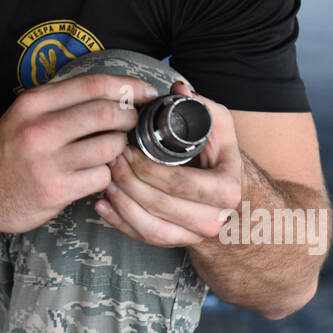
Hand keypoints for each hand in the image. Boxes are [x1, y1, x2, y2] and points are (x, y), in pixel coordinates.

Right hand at [0, 73, 160, 234]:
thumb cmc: (8, 151)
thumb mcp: (24, 114)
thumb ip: (62, 101)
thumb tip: (117, 92)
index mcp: (34, 103)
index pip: (93, 84)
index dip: (128, 86)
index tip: (147, 92)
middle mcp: (39, 129)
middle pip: (106, 113)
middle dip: (129, 118)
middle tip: (132, 124)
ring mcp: (47, 162)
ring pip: (109, 147)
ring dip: (119, 149)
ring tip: (110, 151)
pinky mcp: (55, 191)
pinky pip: (100, 177)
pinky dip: (105, 175)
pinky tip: (95, 174)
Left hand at [95, 82, 243, 246]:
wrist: (229, 198)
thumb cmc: (220, 159)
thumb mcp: (219, 129)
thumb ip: (201, 106)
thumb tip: (179, 90)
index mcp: (226, 190)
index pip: (179, 182)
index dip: (147, 168)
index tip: (126, 149)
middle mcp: (213, 218)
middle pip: (159, 204)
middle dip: (129, 181)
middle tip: (111, 160)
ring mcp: (194, 235)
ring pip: (150, 226)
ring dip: (122, 203)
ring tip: (105, 180)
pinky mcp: (177, 242)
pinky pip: (145, 237)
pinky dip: (120, 222)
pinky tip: (102, 205)